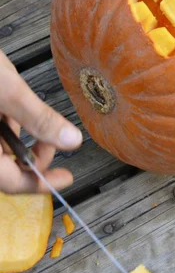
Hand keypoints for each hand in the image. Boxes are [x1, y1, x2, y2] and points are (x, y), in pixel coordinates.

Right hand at [0, 51, 81, 193]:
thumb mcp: (7, 90)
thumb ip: (38, 118)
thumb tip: (70, 139)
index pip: (9, 181)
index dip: (40, 183)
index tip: (65, 178)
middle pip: (3, 167)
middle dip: (31, 157)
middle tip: (52, 141)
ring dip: (19, 139)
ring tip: (31, 117)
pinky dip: (6, 124)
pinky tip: (12, 107)